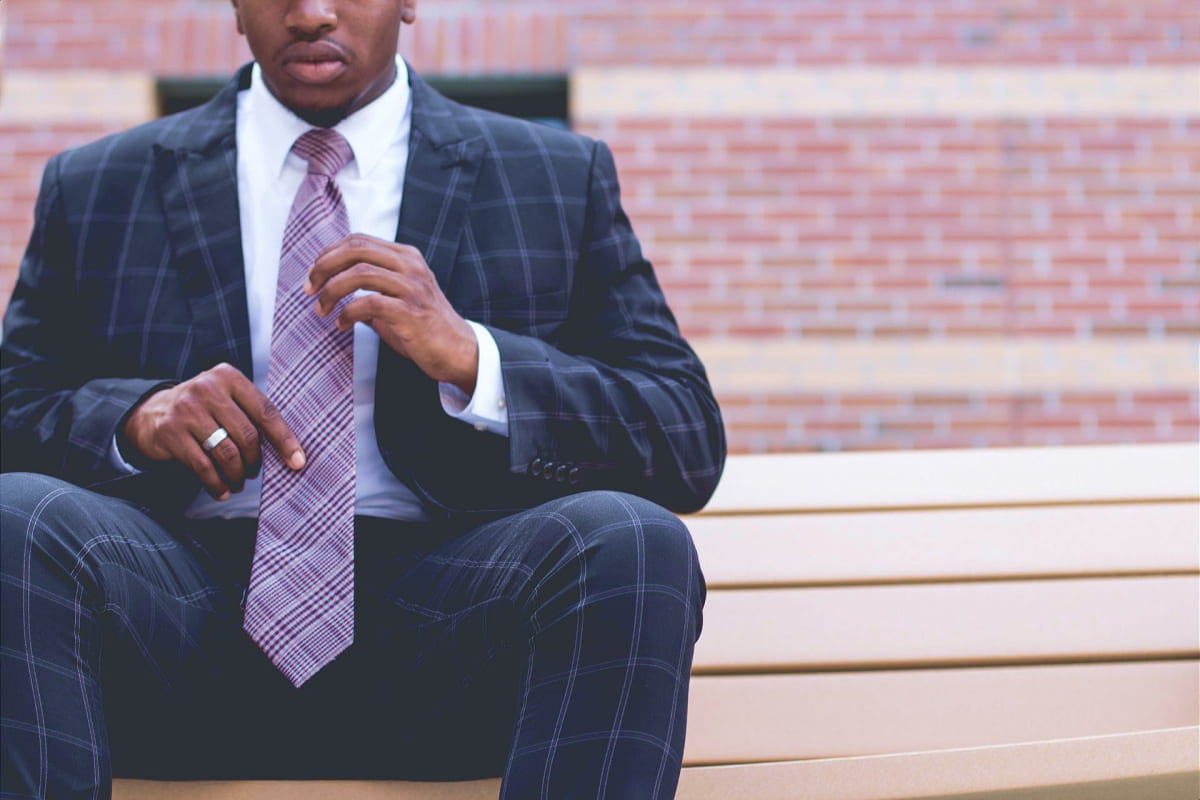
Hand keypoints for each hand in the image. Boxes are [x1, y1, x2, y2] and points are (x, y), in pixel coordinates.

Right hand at [121, 363, 304, 499]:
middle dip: (255, 461)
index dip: (284, 440)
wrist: (152, 412)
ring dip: (237, 475)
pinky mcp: (170, 431)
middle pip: (246, 436)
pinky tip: (221, 491)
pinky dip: (215, 483)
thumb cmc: (205, 410)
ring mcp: (186, 409)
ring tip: (239, 482)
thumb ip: (252, 415)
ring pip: (226, 453)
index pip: (265, 411)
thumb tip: (291, 451)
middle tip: (253, 473)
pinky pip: (202, 466)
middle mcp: (207, 388)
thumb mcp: (227, 399)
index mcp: (229, 377)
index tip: (298, 462)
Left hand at [305, 234, 478, 393]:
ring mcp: (412, 287)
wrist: (458, 351)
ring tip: (322, 309)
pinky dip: (348, 313)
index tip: (313, 274)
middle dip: (324, 267)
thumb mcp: (397, 297)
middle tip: (309, 288)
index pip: (358, 240)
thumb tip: (331, 285)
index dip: (329, 253)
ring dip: (331, 292)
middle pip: (356, 250)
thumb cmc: (424, 327)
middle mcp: (410, 266)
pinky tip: (342, 324)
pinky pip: (368, 303)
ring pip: (358, 274)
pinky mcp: (411, 312)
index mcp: (406, 257)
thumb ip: (371, 287)